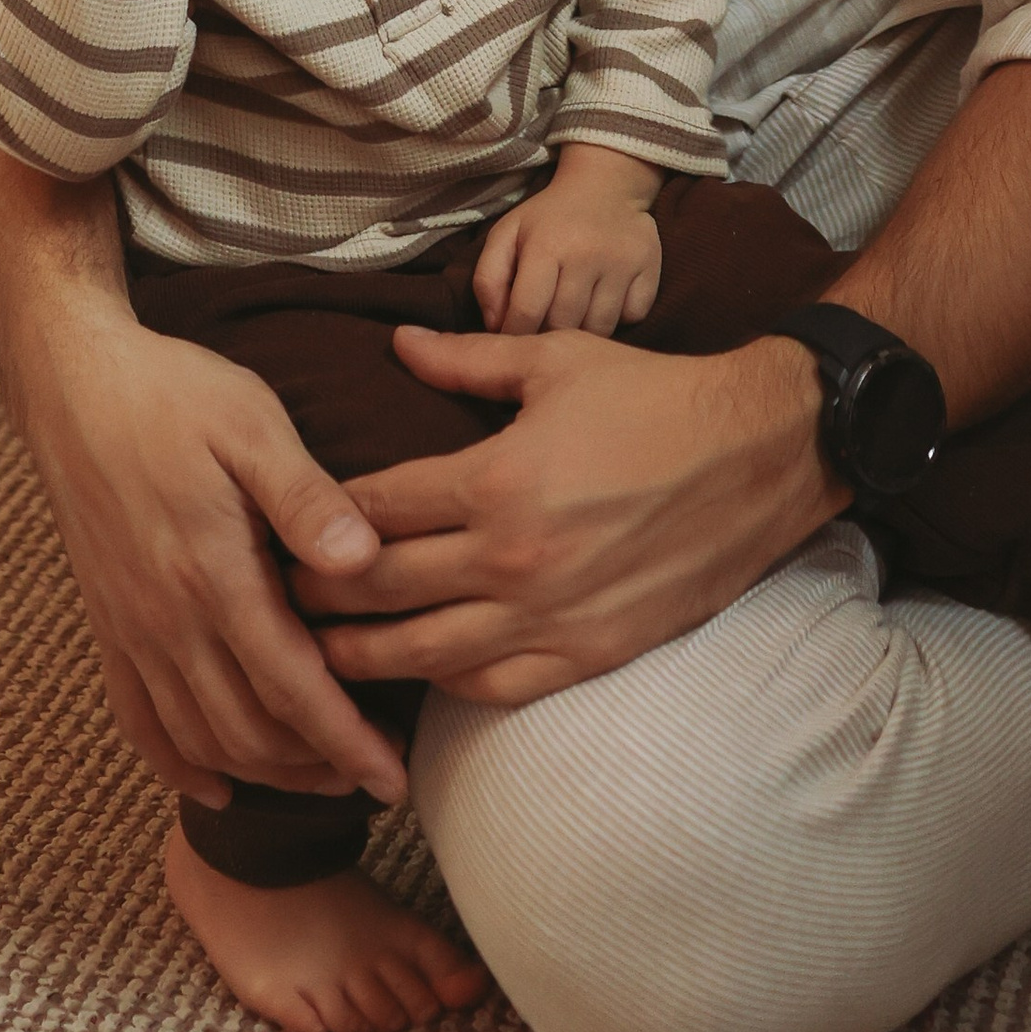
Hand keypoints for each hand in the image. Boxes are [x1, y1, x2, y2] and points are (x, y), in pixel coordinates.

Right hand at [6, 295, 409, 807]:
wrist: (73, 384)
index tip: (392, 779)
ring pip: (197, 738)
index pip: (292, 688)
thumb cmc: (173, 394)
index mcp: (213, 574)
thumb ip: (307, 498)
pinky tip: (216, 785)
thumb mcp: (252, 423)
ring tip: (318, 779)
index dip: (346, 742)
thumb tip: (365, 560)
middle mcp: (166, 619)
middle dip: (314, 768)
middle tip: (372, 778)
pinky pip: (137, 720)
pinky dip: (177, 763)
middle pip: (248, 732)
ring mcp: (130, 628)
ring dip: (260, 772)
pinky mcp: (107, 623)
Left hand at [291, 325, 841, 706]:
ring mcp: (550, 615)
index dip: (316, 519)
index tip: (280, 525)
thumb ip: (467, 359)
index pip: (373, 510)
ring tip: (316, 654)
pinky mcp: (587, 653)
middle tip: (271, 596)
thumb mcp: (557, 360)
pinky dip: (442, 684)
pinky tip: (415, 672)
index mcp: (496, 478)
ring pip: (421, 655)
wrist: (759, 455)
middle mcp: (513, 558)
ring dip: (361, 656)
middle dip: (316, 595)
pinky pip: (490, 687)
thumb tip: (396, 344)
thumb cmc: (655, 396)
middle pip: (379, 591)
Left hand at [473, 145, 662, 335]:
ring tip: (573, 317)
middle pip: (563, 325)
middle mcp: (587, 254)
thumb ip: (488, 279)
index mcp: (546, 245)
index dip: (514, 334)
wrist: (606, 185)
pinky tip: (605, 302)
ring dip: (583, 332)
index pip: (526, 313)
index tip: (513, 338)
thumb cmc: (549, 218)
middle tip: (543, 329)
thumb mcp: (506, 235)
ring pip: (599, 329)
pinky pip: (632, 318)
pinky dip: (618, 319)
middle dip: (547, 335)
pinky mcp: (650, 268)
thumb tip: (495, 326)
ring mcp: (623, 263)